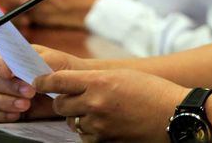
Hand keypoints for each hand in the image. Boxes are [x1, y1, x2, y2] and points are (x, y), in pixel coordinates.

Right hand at [0, 45, 86, 121]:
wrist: (77, 88)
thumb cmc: (66, 69)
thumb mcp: (55, 60)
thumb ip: (37, 60)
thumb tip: (18, 67)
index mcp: (19, 58)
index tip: (8, 72)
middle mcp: (12, 76)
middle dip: (12, 88)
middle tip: (30, 92)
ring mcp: (11, 93)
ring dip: (8, 102)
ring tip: (26, 105)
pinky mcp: (13, 110)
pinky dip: (3, 115)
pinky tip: (16, 115)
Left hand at [34, 68, 188, 142]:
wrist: (173, 113)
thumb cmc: (152, 90)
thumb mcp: (122, 75)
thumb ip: (95, 80)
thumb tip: (73, 85)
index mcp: (99, 81)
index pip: (58, 81)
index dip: (44, 81)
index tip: (39, 81)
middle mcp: (94, 103)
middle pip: (60, 104)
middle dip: (64, 100)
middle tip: (74, 97)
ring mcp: (98, 124)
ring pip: (72, 121)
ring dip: (79, 116)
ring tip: (100, 110)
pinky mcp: (103, 141)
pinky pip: (85, 136)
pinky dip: (90, 130)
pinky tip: (106, 123)